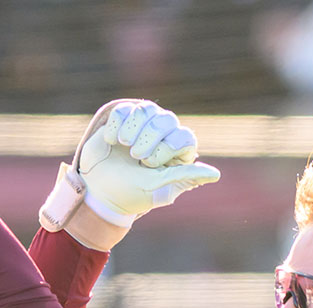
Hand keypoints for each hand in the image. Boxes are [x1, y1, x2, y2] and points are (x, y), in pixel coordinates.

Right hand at [40, 99, 220, 234]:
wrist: (97, 191)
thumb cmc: (130, 193)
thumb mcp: (157, 188)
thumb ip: (184, 177)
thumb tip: (216, 175)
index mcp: (177, 152)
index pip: (185, 136)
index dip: (167, 148)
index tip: (150, 165)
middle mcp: (163, 134)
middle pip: (166, 119)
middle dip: (149, 139)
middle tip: (136, 157)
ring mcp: (143, 124)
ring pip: (145, 109)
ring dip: (131, 131)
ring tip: (123, 147)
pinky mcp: (123, 117)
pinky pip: (124, 109)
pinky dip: (115, 127)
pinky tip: (111, 141)